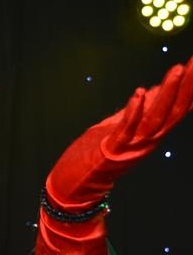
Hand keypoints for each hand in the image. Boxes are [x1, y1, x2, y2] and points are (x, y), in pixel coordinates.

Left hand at [45, 55, 192, 210]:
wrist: (73, 184)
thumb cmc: (95, 155)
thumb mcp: (121, 127)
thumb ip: (140, 110)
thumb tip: (157, 89)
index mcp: (151, 134)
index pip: (179, 107)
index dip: (191, 87)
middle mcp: (148, 140)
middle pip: (175, 111)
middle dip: (189, 85)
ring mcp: (132, 146)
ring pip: (156, 118)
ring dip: (167, 93)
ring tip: (177, 70)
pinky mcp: (112, 150)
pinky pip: (127, 129)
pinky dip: (134, 111)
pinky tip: (140, 93)